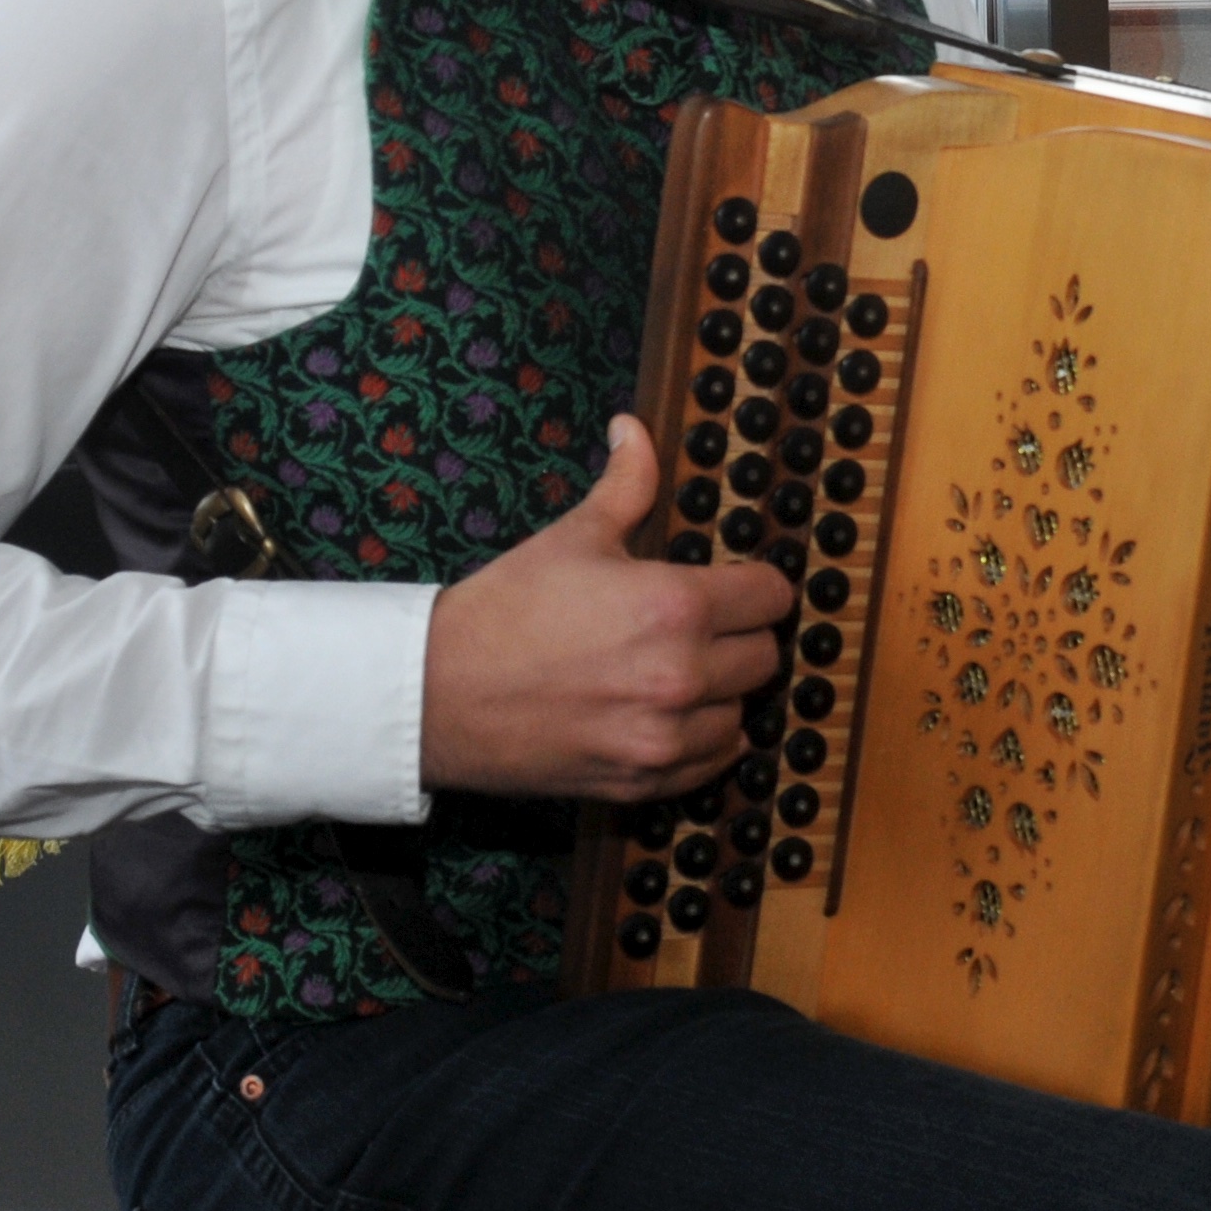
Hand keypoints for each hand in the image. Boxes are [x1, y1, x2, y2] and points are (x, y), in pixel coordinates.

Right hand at [418, 418, 794, 799]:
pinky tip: (671, 715)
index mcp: (675, 606)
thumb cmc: (505, 609)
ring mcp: (665, 737)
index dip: (758, 585)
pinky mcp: (644, 782)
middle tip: (706, 627)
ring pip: (743, 714)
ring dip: (724, 693)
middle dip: (742, 637)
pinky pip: (713, 763)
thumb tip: (634, 429)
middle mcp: (682, 676)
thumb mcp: (572, 536)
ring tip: (683, 672)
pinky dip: (703, 741)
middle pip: (765, 657)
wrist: (438, 694)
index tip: (740, 585)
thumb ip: (626, 483)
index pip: (771, 596)